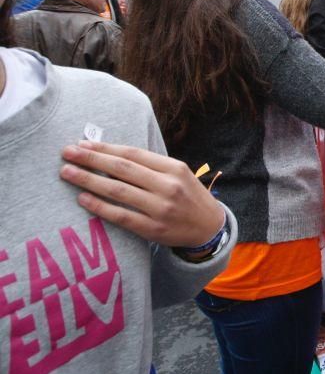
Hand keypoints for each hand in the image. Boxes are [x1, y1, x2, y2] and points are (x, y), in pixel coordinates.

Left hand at [60, 140, 224, 247]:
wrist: (208, 227)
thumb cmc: (188, 196)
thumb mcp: (178, 174)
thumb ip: (150, 166)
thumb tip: (110, 155)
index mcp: (174, 168)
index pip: (133, 154)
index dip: (106, 148)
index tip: (83, 144)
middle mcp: (168, 186)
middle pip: (123, 169)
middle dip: (91, 159)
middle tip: (67, 153)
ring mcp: (160, 208)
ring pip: (118, 191)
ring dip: (89, 180)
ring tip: (67, 173)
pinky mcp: (153, 229)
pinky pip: (121, 216)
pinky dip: (100, 207)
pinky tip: (83, 198)